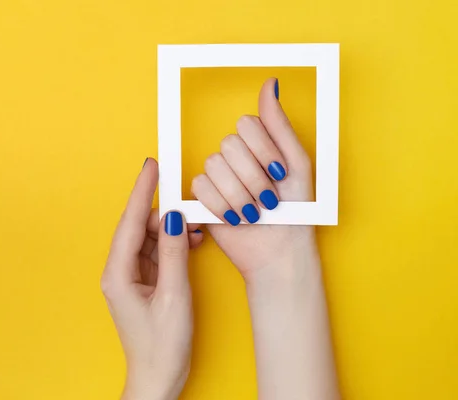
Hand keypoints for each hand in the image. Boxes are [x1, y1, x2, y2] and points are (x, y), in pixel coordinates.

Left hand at [101, 158, 202, 399]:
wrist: (158, 378)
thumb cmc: (162, 346)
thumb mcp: (174, 296)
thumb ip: (173, 254)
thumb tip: (172, 219)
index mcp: (118, 274)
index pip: (129, 222)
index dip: (141, 192)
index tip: (152, 167)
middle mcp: (119, 272)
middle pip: (139, 228)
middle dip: (163, 215)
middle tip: (188, 207)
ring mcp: (130, 277)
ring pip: (148, 239)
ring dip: (170, 231)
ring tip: (194, 231)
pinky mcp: (142, 283)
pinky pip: (155, 253)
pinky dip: (171, 246)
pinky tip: (188, 244)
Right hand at [192, 78, 339, 398]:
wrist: (281, 250)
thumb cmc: (296, 210)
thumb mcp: (296, 163)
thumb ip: (279, 124)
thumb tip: (270, 83)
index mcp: (258, 144)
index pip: (245, 124)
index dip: (262, 150)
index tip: (279, 172)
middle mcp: (236, 157)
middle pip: (228, 145)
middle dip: (252, 177)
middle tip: (268, 199)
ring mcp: (218, 176)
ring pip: (213, 165)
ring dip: (238, 193)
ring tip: (254, 212)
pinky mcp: (202, 197)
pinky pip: (200, 187)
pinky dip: (220, 205)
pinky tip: (235, 217)